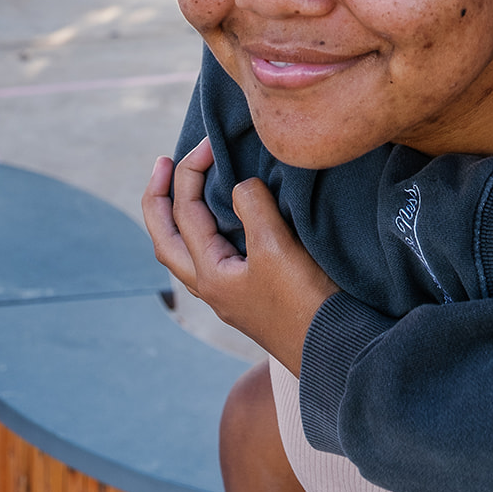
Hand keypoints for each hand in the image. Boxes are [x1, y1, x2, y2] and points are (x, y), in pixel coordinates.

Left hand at [142, 140, 337, 374]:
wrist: (334, 350)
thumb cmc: (304, 302)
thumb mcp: (276, 248)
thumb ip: (252, 208)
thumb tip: (240, 185)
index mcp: (209, 275)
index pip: (185, 213)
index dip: (192, 172)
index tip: (210, 142)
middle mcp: (211, 286)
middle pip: (164, 238)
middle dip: (158, 198)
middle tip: (163, 162)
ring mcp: (229, 293)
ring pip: (185, 250)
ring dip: (177, 217)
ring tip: (183, 188)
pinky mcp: (250, 294)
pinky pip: (212, 255)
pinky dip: (206, 230)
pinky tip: (227, 220)